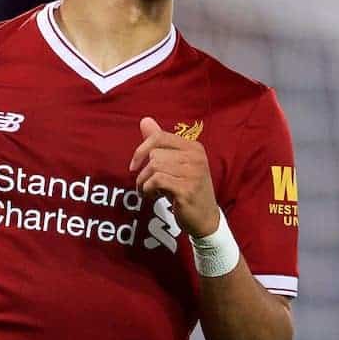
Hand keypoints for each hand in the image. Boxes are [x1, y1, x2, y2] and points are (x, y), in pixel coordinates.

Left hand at [129, 116, 219, 236]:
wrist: (205, 218)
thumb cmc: (187, 189)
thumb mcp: (176, 164)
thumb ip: (160, 142)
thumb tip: (144, 120)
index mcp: (193, 147)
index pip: (160, 137)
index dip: (141, 150)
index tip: (133, 166)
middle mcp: (196, 157)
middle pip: (154, 155)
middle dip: (143, 172)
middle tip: (145, 185)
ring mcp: (193, 173)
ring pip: (154, 167)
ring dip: (144, 182)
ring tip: (148, 191)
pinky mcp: (187, 190)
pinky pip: (156, 181)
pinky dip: (148, 190)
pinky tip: (153, 196)